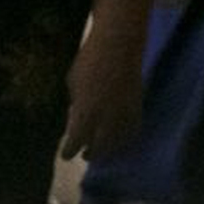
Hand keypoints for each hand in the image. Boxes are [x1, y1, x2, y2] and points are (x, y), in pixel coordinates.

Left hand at [59, 18, 146, 160]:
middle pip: (99, 146)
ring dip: (109, 150)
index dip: (70, 150)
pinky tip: (121, 142)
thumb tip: (76, 118)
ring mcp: (124, 113)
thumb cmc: (89, 60)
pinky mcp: (138, 107)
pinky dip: (126, 139)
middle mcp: (106, 116)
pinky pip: (133, 131)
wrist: (118, 46)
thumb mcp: (73, 81)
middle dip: (91, 153)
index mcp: (85, 110)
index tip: (65, 156)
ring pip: (118, 142)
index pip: (77, 139)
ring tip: (102, 153)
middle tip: (86, 157)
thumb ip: (76, 103)